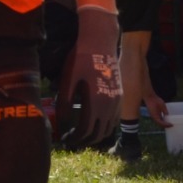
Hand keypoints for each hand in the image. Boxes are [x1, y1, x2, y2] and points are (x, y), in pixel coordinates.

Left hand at [52, 6, 121, 146]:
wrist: (101, 42)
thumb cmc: (81, 59)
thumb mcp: (68, 81)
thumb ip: (64, 104)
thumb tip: (61, 124)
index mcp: (96, 104)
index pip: (85, 131)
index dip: (74, 138)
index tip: (65, 139)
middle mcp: (110, 106)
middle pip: (98, 134)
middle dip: (84, 140)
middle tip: (72, 139)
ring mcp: (117, 101)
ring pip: (109, 128)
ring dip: (96, 134)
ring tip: (82, 133)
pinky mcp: (120, 95)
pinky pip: (115, 118)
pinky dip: (105, 125)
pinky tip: (94, 121)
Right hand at [142, 87, 170, 125]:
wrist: (149, 97)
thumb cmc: (155, 100)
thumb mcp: (162, 105)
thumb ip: (165, 111)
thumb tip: (167, 115)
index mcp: (155, 116)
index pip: (161, 123)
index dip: (167, 125)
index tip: (171, 125)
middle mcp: (153, 117)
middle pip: (160, 124)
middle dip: (165, 126)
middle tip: (171, 125)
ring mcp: (152, 116)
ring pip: (158, 122)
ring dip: (163, 124)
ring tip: (168, 123)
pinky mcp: (152, 114)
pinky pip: (157, 119)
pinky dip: (161, 120)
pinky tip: (164, 119)